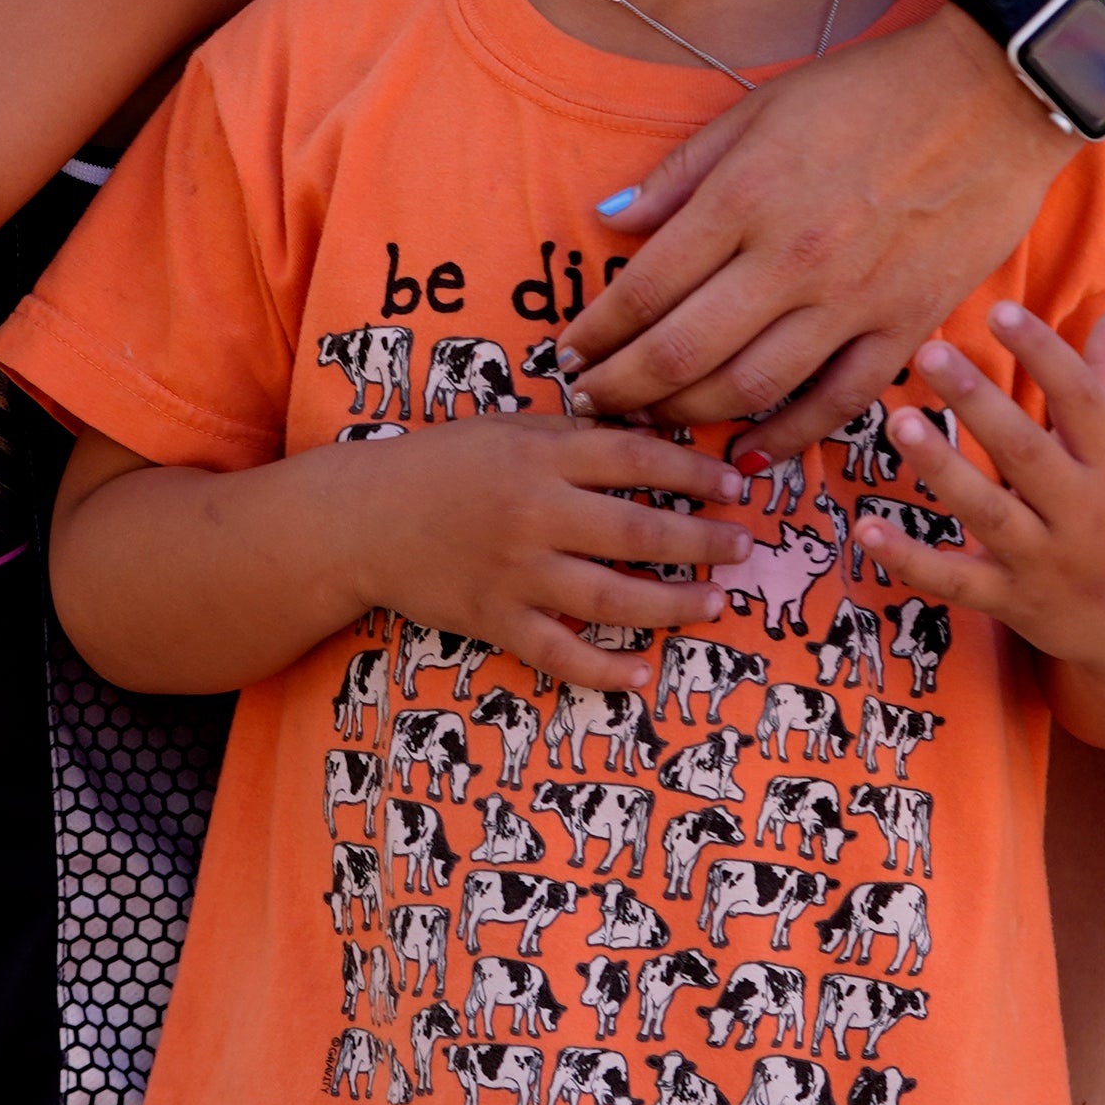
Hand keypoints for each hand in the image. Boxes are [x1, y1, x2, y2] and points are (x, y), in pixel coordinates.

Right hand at [334, 418, 754, 695]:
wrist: (362, 517)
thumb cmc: (443, 464)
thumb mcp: (509, 429)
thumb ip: (576, 435)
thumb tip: (655, 436)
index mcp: (541, 455)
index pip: (638, 458)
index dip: (695, 471)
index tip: (735, 484)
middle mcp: (534, 513)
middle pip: (640, 532)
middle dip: (702, 542)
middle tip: (741, 548)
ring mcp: (515, 572)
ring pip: (612, 598)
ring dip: (673, 604)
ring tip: (714, 604)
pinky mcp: (495, 619)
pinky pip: (559, 653)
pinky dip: (604, 670)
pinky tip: (643, 674)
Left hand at [560, 5, 1080, 461]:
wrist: (992, 96)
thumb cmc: (870, 91)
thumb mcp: (760, 109)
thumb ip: (683, 172)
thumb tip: (611, 218)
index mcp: (746, 197)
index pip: (645, 287)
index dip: (597, 331)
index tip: (569, 351)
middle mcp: (791, 259)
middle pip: (682, 353)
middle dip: (620, 387)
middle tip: (588, 401)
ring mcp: (852, 301)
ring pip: (749, 387)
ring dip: (685, 415)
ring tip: (647, 421)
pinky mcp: (907, 326)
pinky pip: (838, 402)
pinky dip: (789, 436)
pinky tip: (749, 454)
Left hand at [863, 305, 1104, 748]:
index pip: (1079, 400)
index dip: (1043, 353)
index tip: (1000, 310)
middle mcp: (1080, 512)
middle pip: (1026, 452)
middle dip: (979, 403)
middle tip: (931, 352)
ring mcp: (1043, 561)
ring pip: (987, 514)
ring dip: (942, 469)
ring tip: (899, 424)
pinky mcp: (1011, 602)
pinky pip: (955, 582)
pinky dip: (910, 561)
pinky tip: (866, 530)